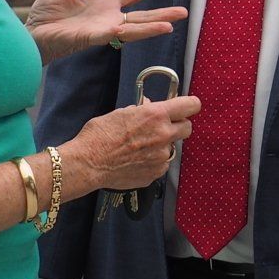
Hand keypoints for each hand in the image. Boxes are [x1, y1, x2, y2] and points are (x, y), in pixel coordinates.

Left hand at [26, 0, 184, 62]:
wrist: (32, 35)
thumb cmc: (47, 14)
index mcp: (104, 3)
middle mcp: (108, 17)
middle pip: (141, 14)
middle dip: (162, 13)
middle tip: (185, 11)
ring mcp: (101, 29)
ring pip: (132, 28)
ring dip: (151, 27)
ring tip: (171, 26)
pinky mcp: (90, 38)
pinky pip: (111, 35)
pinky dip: (126, 32)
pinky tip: (135, 29)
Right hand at [66, 94, 199, 192]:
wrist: (88, 163)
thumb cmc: (100, 135)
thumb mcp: (121, 113)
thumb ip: (141, 110)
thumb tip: (149, 106)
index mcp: (156, 115)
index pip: (190, 106)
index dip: (190, 105)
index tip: (188, 107)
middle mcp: (163, 135)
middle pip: (187, 128)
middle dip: (178, 126)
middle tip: (164, 127)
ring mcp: (161, 157)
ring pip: (171, 148)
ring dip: (162, 146)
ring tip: (140, 147)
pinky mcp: (155, 173)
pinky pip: (161, 164)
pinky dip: (153, 161)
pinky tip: (136, 160)